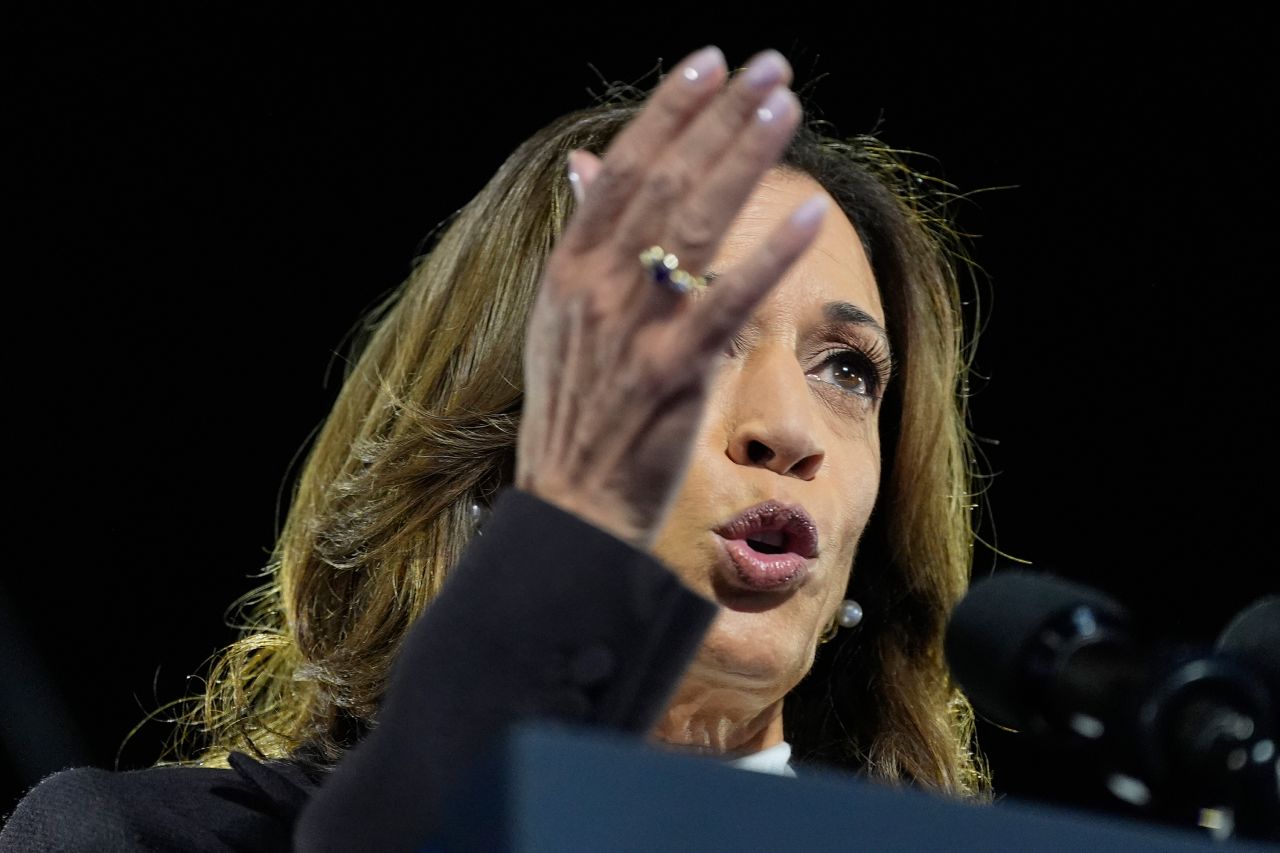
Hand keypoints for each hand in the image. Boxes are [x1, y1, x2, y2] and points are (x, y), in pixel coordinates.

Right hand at [516, 46, 828, 550]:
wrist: (573, 507)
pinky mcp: (677, 373)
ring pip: (696, 225)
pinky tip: (809, 217)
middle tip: (770, 69)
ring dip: (744, 159)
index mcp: (569, 271)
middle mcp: (597, 289)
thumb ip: (582, 242)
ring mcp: (636, 330)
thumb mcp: (560, 322)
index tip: (709, 63)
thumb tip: (584, 169)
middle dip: (721, 118)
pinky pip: (729, 302)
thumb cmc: (578, 415)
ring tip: (786, 108)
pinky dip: (770, 256)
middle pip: (666, 182)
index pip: (621, 171)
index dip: (667, 112)